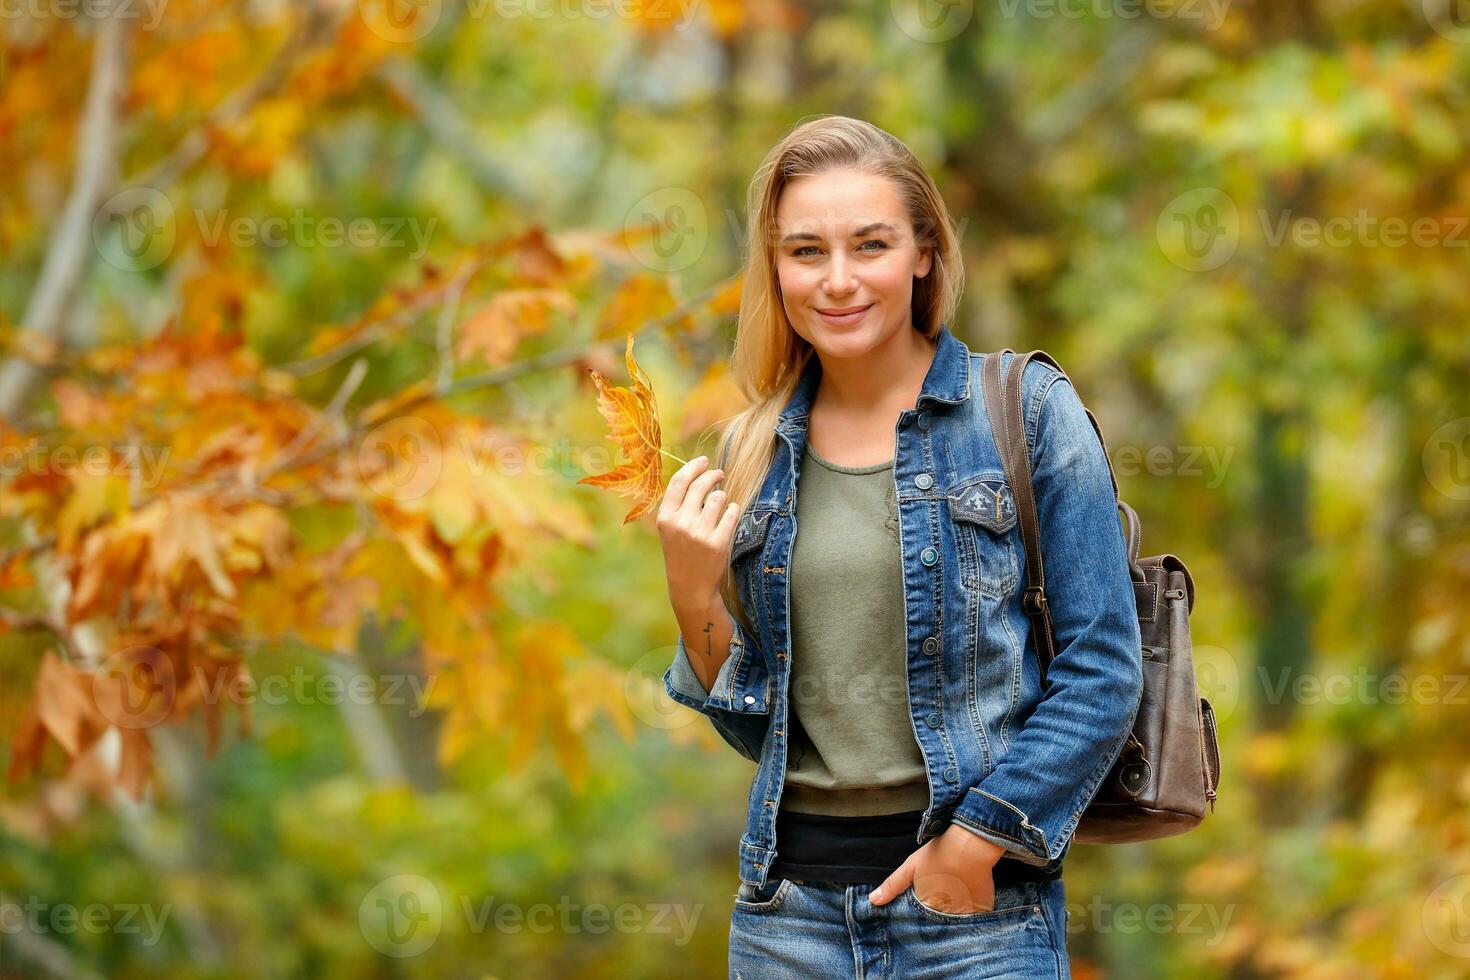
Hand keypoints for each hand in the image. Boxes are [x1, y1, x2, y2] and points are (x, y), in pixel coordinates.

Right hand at [657, 455, 739, 608]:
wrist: (690, 585)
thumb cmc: (681, 550)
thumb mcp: (669, 527)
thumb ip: (678, 502)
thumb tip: (696, 471)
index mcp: (665, 517)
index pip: (680, 481)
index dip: (693, 466)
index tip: (704, 460)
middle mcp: (681, 523)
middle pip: (700, 485)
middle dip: (713, 474)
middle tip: (719, 474)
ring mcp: (700, 533)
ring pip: (719, 497)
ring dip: (722, 496)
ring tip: (720, 504)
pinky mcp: (719, 542)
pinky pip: (732, 512)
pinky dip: (733, 509)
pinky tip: (729, 514)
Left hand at [869, 824, 1004, 913]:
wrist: (969, 845)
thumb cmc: (938, 854)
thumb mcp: (910, 867)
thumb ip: (892, 885)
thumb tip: (873, 901)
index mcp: (926, 906)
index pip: (920, 923)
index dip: (919, 922)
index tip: (920, 920)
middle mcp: (945, 914)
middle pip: (939, 926)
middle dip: (936, 926)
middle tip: (938, 914)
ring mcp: (965, 914)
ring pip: (957, 926)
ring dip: (954, 923)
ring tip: (953, 913)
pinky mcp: (982, 909)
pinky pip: (976, 921)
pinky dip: (972, 920)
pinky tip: (970, 910)